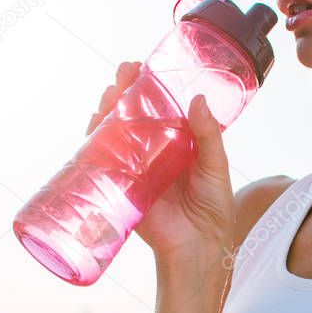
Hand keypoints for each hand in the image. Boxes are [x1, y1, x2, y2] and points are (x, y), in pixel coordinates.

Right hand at [87, 61, 235, 262]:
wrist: (198, 246)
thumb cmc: (213, 209)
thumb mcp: (216, 166)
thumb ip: (208, 135)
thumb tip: (198, 101)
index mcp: (178, 143)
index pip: (160, 108)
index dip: (149, 87)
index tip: (143, 66)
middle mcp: (154, 152)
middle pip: (133, 115)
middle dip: (125, 92)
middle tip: (124, 73)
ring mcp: (136, 167)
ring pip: (116, 133)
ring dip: (108, 111)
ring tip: (111, 94)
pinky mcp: (123, 186)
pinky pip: (105, 161)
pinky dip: (95, 142)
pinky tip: (95, 124)